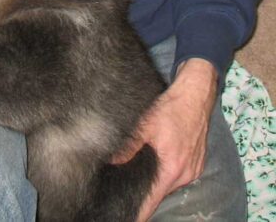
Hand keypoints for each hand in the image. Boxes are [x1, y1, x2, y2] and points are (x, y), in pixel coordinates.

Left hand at [114, 58, 217, 220]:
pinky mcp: (195, 164)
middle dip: (142, 194)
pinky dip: (164, 173)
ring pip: (167, 184)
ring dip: (153, 181)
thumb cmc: (170, 108)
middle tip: (121, 192)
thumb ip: (129, 146)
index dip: (138, 213)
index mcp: (171, 169)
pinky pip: (176, 175)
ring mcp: (191, 170)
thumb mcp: (145, 125)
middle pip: (159, 194)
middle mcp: (183, 175)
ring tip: (134, 177)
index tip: (125, 218)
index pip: (151, 202)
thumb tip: (110, 161)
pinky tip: (152, 163)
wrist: (195, 96)